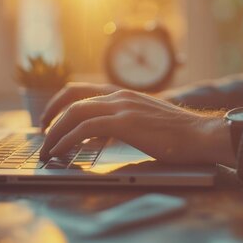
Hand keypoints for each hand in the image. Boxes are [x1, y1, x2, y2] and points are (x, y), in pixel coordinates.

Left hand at [39, 89, 235, 166]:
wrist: (200, 134)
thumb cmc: (178, 134)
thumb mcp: (146, 120)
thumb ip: (125, 120)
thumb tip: (104, 133)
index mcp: (123, 94)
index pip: (82, 89)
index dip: (60, 102)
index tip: (50, 119)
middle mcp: (119, 96)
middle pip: (72, 98)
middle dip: (50, 116)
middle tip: (42, 134)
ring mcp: (121, 107)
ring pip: (74, 114)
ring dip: (55, 133)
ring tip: (47, 150)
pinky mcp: (124, 123)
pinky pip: (84, 129)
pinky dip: (67, 140)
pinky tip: (61, 152)